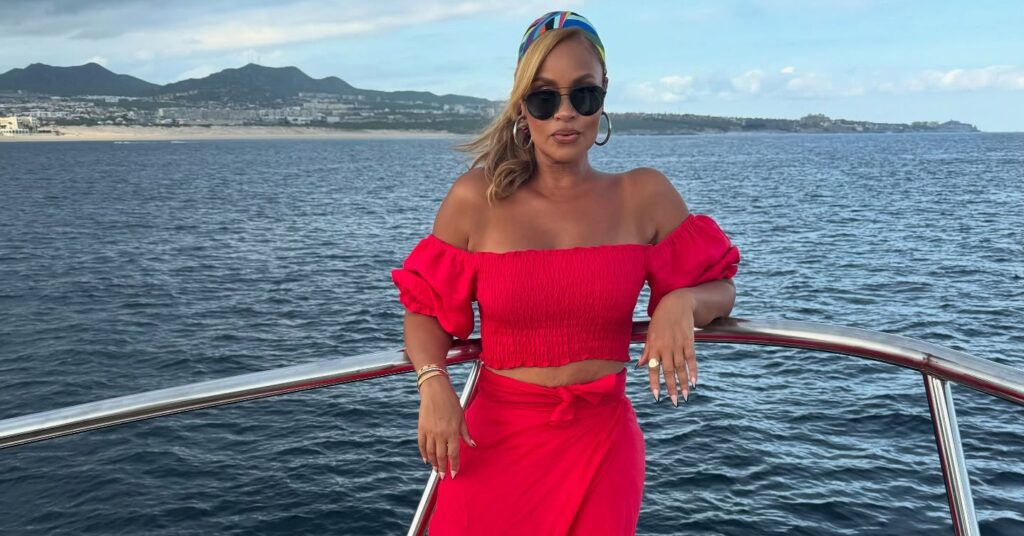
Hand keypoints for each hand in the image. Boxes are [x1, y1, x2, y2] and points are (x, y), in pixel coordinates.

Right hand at [417, 376, 476, 479]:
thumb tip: (473, 445)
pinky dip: (423, 453)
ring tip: (435, 470)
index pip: (453, 454)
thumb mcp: (462, 417)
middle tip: (442, 477)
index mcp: (452, 432)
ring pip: (430, 453)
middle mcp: (440, 434)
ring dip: (433, 463)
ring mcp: (429, 432)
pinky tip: (426, 459)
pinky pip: (421, 445)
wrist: (435, 390)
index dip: (454, 465)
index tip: (454, 474)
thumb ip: (466, 433)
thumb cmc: (451, 402)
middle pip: (441, 456)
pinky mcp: (421, 428)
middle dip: (442, 468)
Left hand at [636, 290, 697, 405]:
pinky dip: (693, 371)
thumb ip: (646, 351)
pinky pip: (692, 359)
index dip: (655, 383)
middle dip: (671, 388)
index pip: (653, 369)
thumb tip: (640, 366)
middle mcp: (666, 347)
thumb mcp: (650, 334)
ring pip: (681, 368)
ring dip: (683, 383)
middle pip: (669, 371)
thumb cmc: (660, 320)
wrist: (676, 304)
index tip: (657, 397)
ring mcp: (679, 345)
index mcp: (654, 346)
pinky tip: (694, 382)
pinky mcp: (689, 342)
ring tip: (685, 397)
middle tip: (674, 402)